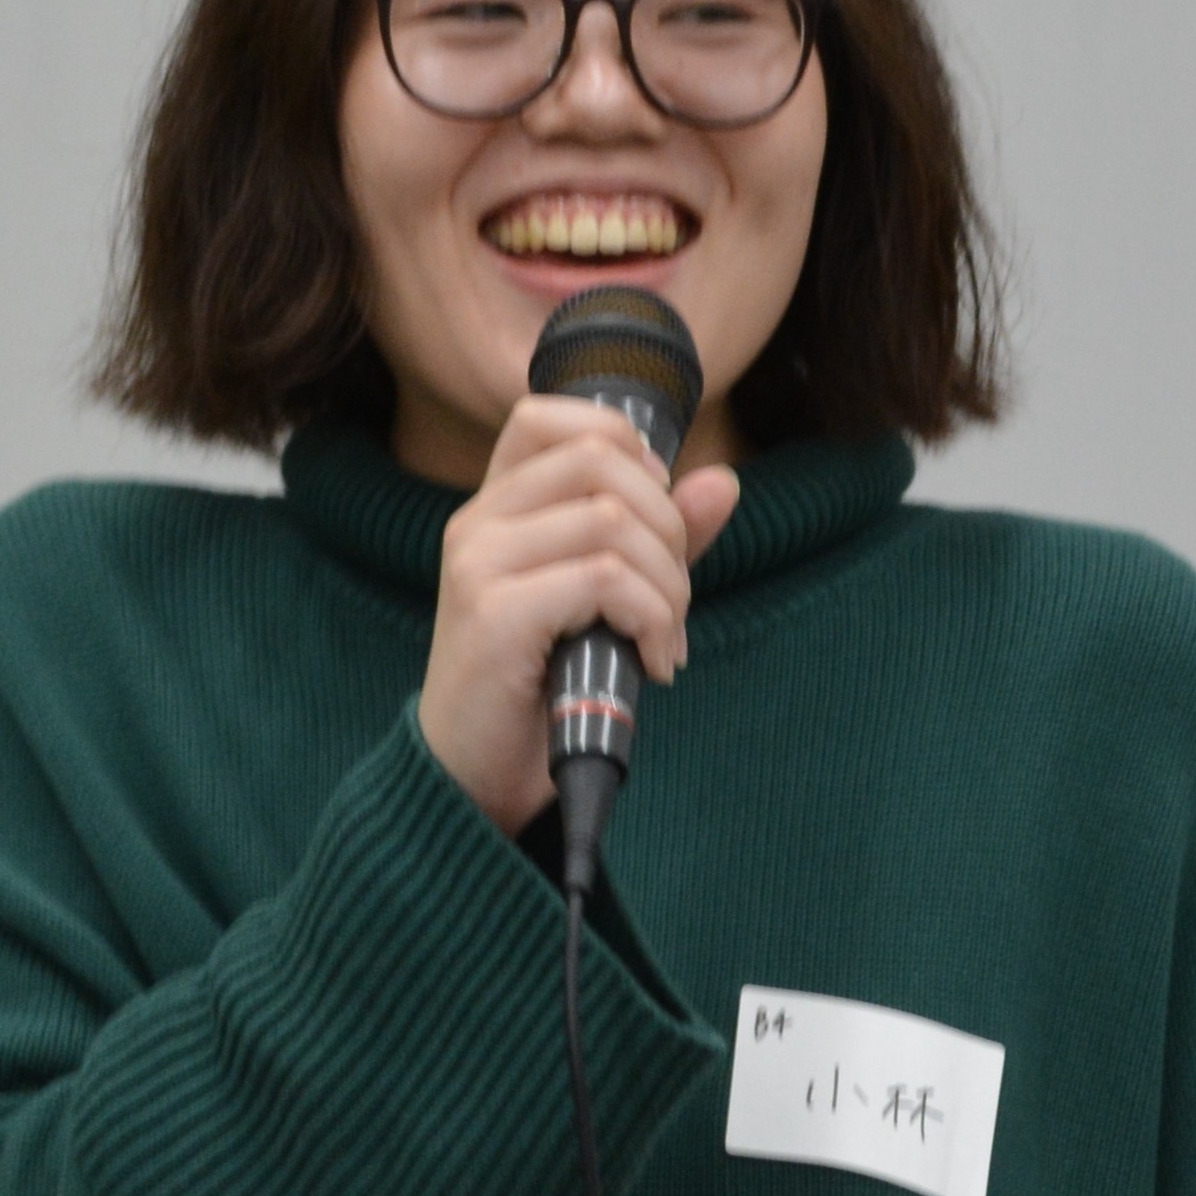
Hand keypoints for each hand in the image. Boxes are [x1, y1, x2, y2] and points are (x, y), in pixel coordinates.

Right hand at [417, 396, 740, 834]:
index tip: (653, 518)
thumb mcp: (603, 603)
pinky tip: (653, 663)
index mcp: (494, 509)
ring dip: (667, 585)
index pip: (549, 416)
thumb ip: (656, 540)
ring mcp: (479, 564)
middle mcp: (477, 523)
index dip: (624, 446)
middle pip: (601, 459)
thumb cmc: (539, 691)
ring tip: (665, 640)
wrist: (474, 779)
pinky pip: (603, 578)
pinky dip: (652, 620)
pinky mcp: (494, 613)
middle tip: (673, 599)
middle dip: (667, 527)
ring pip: (611, 520)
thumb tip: (722, 481)